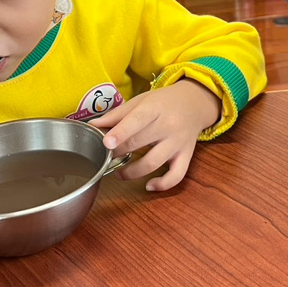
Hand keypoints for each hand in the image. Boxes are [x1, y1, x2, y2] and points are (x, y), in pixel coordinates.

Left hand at [89, 79, 219, 191]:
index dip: (121, 133)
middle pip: (140, 143)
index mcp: (155, 108)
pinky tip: (149, 185)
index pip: (137, 121)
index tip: (106, 143)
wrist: (195, 103)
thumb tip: (92, 126)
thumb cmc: (163, 102)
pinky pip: (177, 175)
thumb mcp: (140, 101)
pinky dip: (163, 184)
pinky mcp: (187, 155)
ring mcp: (179, 142)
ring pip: (154, 162)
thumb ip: (117, 115)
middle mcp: (169, 125)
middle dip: (119, 153)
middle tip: (106, 157)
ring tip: (119, 173)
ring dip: (132, 172)